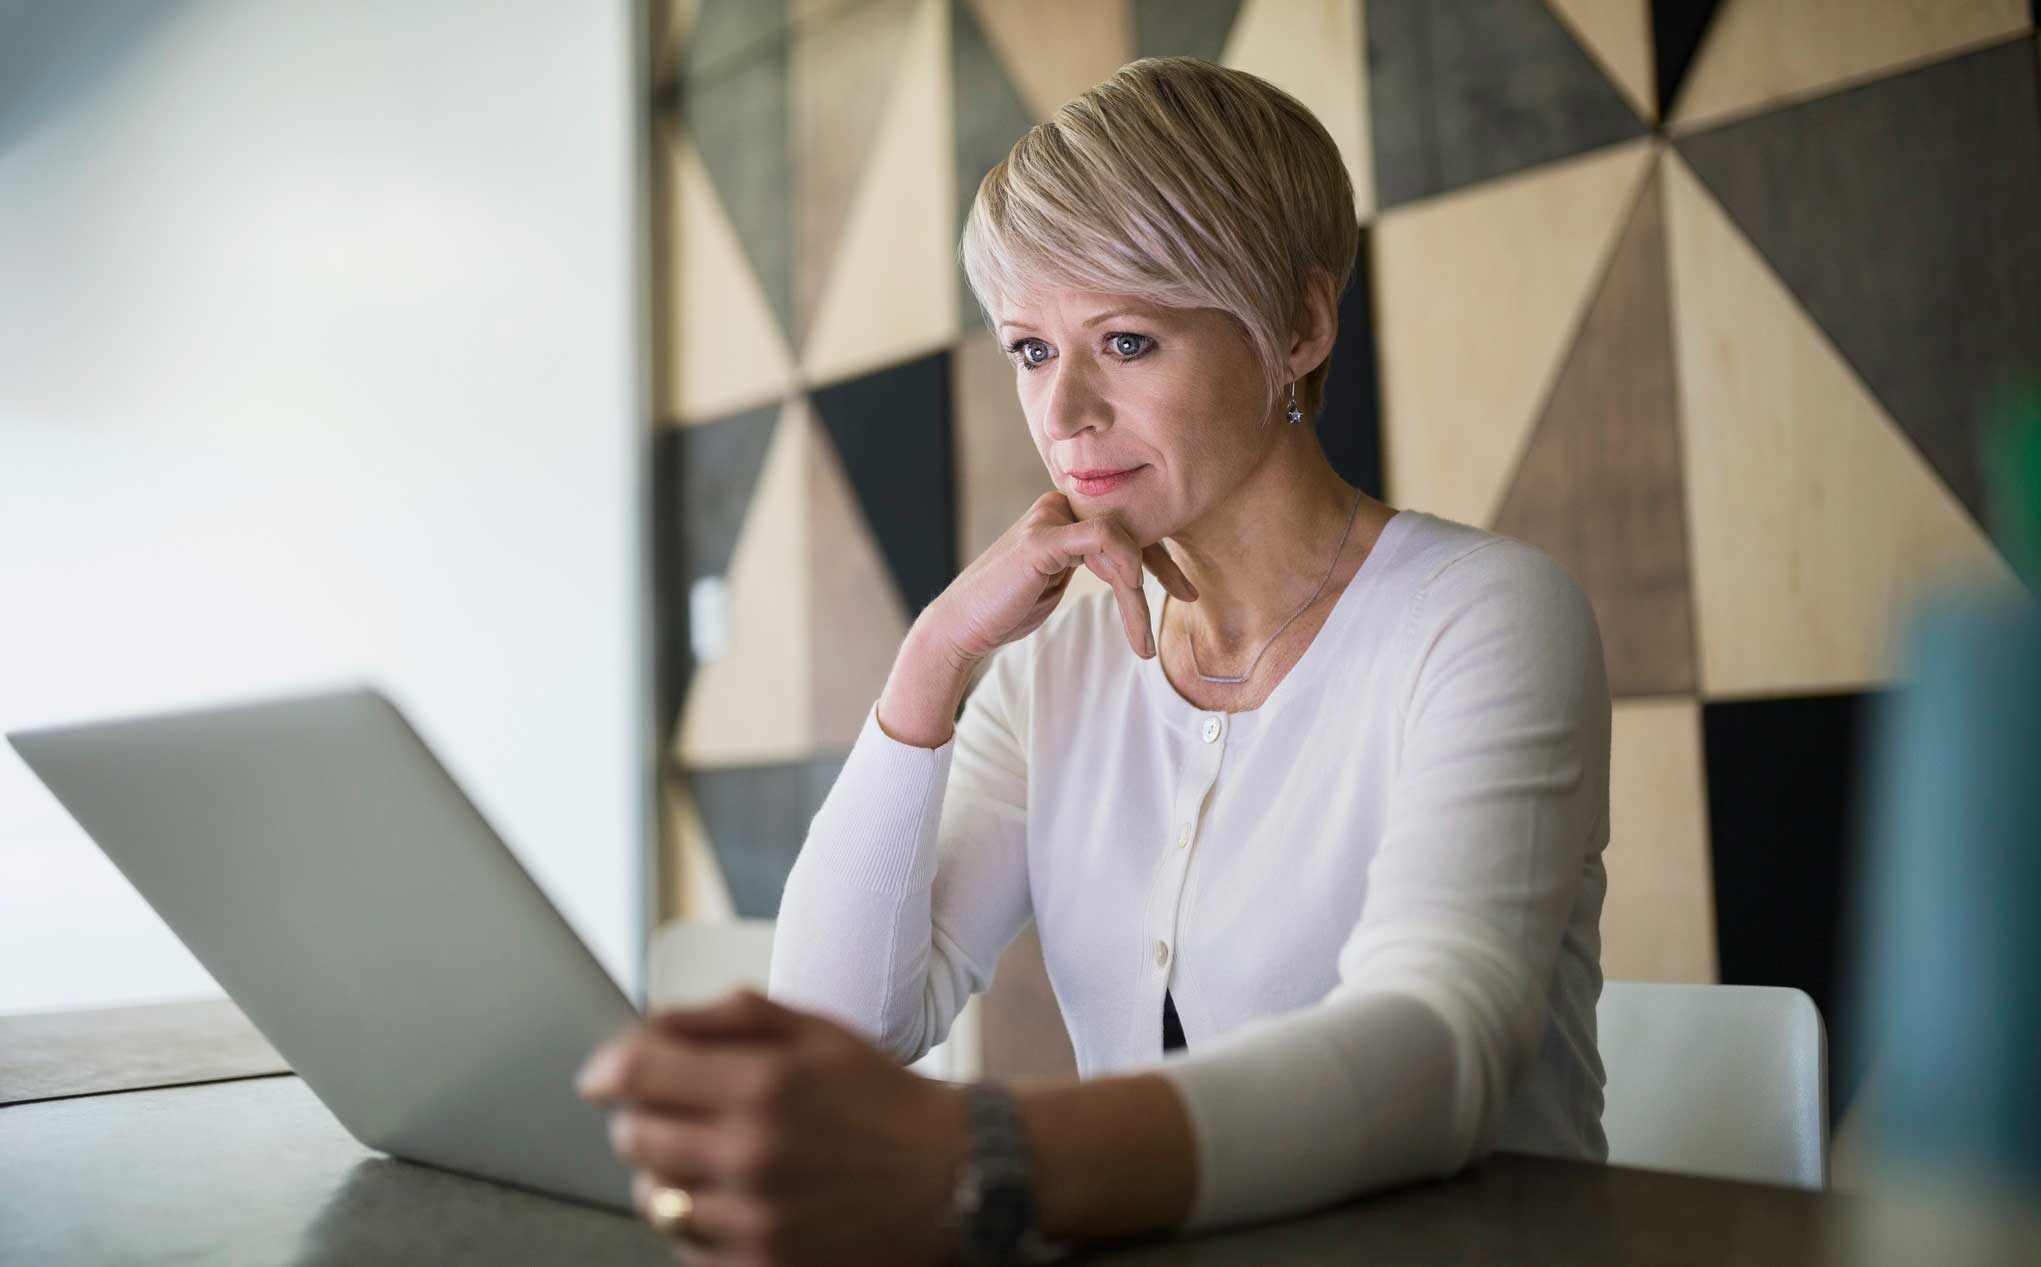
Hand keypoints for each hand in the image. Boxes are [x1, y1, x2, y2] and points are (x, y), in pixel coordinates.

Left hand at [576, 988, 971, 1266]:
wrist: (952, 1176)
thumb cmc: (881, 1098)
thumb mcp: (817, 1031)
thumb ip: (731, 1016)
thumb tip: (652, 1024)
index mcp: (764, 1085)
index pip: (639, 1072)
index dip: (609, 1068)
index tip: (603, 1075)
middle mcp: (752, 1155)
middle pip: (635, 1138)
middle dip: (639, 1118)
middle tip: (667, 1112)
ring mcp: (755, 1220)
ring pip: (653, 1199)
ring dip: (665, 1174)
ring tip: (706, 1158)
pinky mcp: (763, 1266)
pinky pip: (686, 1247)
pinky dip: (695, 1222)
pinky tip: (730, 1198)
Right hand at [926, 491, 1197, 664]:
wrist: (961, 627)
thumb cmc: (1006, 609)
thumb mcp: (1055, 580)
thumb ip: (1086, 562)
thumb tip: (1127, 566)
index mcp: (1062, 514)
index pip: (1123, 524)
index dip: (1158, 554)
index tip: (1183, 588)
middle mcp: (1057, 507)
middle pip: (1128, 528)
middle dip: (1163, 564)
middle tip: (1188, 596)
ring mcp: (1049, 519)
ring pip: (1121, 540)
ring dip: (1138, 593)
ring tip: (1142, 637)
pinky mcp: (1043, 539)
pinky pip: (1104, 538)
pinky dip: (1126, 568)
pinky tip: (1133, 603)